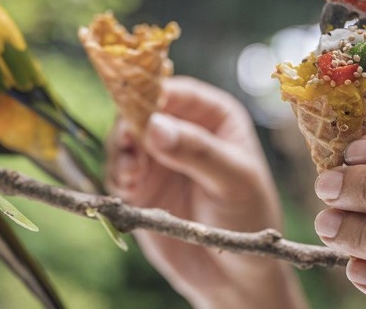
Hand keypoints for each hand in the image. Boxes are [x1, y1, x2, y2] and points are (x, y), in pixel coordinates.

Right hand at [107, 76, 306, 308]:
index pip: (176, 91)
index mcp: (213, 116)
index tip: (139, 110)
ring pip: (124, 137)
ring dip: (120, 150)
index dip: (153, 94)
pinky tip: (128, 187)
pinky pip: (116, 169)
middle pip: (142, 110)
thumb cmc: (248, 217)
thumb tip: (155, 125)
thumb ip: (197, 151)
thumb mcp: (233, 180)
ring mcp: (157, 157)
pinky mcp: (138, 185)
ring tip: (131, 173)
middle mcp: (182, 129)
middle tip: (128, 143)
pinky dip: (116, 173)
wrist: (234, 274)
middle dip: (130, 124)